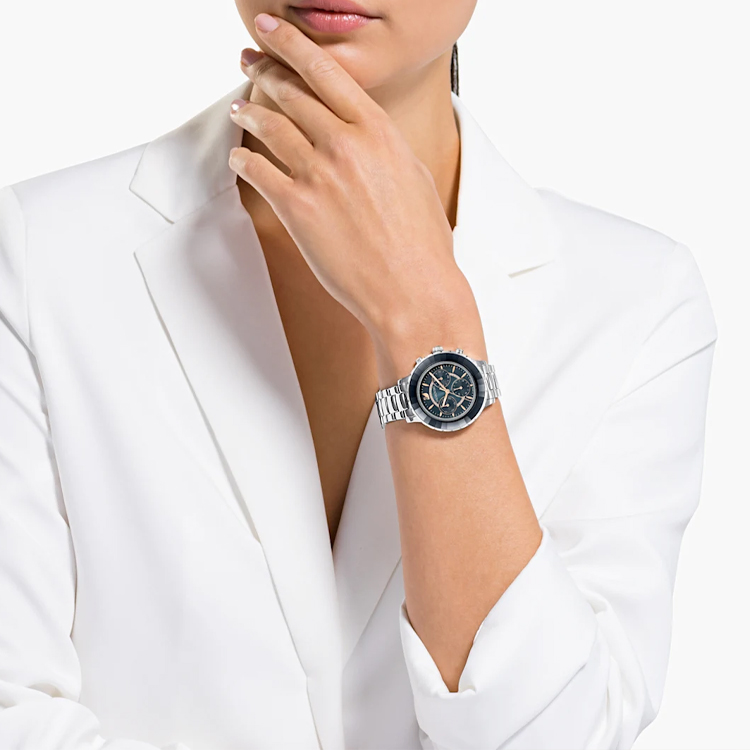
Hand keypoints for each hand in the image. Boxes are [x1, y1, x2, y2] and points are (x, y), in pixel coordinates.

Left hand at [227, 13, 469, 337]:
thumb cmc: (421, 243)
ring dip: (248, 112)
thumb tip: (362, 131)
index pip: (326, 71)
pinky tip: (240, 157)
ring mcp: (318, 175)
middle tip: (250, 64)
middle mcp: (345, 144)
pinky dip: (243, 159)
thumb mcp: (413, 176)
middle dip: (265, 71)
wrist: (413, 289)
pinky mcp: (297, 208)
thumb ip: (381, 146)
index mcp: (378, 131)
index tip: (273, 31)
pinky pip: (256, 171)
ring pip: (269, 126)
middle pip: (291, 92)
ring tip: (239, 108)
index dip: (292, 45)